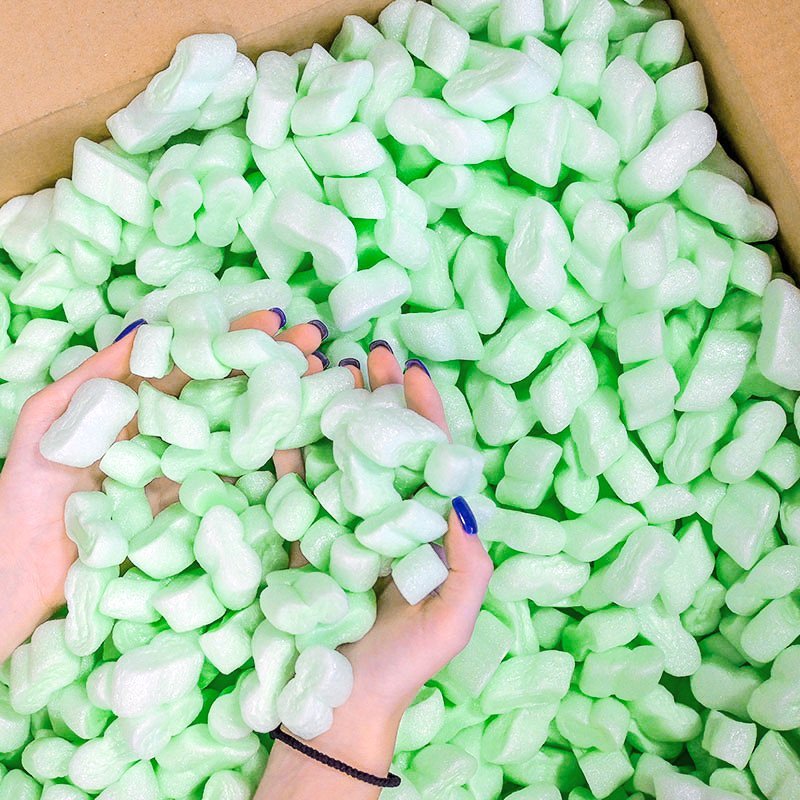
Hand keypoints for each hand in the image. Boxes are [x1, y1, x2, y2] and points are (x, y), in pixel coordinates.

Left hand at [0, 310, 326, 662]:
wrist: (21, 570)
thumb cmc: (27, 490)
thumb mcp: (49, 418)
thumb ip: (94, 376)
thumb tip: (146, 332)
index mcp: (134, 406)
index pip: (191, 362)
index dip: (230, 339)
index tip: (271, 319)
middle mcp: (165, 434)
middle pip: (224, 391)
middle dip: (268, 365)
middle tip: (311, 343)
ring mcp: (181, 471)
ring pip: (234, 431)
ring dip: (276, 406)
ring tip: (317, 382)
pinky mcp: (189, 509)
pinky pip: (229, 480)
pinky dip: (264, 462)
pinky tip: (296, 440)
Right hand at [259, 345, 492, 798]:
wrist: (340, 705)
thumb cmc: (404, 663)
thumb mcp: (452, 618)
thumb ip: (468, 564)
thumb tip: (464, 502)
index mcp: (425, 528)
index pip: (429, 458)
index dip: (425, 413)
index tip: (413, 371)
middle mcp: (386, 516)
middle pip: (385, 444)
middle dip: (380, 398)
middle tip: (370, 352)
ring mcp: (343, 522)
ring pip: (341, 453)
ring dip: (334, 411)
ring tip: (327, 368)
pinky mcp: (304, 535)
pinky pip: (296, 486)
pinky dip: (290, 451)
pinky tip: (285, 417)